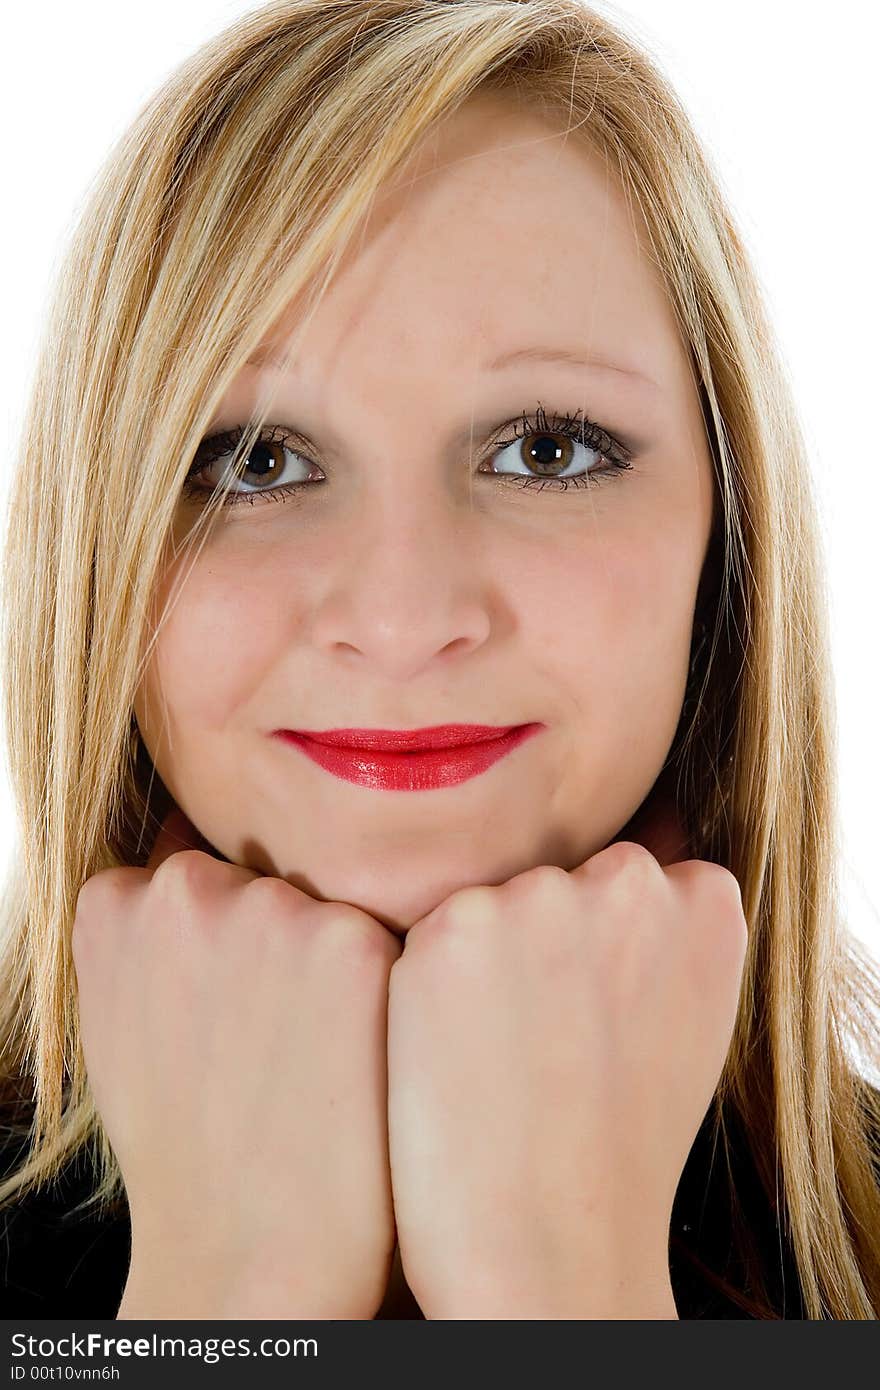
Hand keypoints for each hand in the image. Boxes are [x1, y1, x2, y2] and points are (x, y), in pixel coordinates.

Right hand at [73, 806, 401, 1318]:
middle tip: (280, 1041)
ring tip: (317, 1059)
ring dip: (333, 964)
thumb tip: (210, 885)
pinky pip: (382, 941)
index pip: (196, 880)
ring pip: (325, 907)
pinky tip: (362, 1058)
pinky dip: (384, 993)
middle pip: (265, 885)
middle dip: (280, 947)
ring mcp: (273, 908)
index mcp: (120, 902)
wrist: (250, 1254)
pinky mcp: (355, 941)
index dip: (223, 953)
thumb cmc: (188, 1148)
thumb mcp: (126, 1018)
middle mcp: (189, 888)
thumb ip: (157, 938)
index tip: (227, 1014)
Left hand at [386, 832, 746, 1318]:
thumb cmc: (618, 1148)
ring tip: (499, 1059)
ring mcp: (539, 897)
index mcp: (703, 901)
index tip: (595, 1019)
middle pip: (558, 881)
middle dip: (541, 943)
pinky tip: (452, 1056)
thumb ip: (661, 938)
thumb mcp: (686, 1020)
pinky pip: (433, 937)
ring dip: (483, 960)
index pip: (635, 879)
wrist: (551, 1247)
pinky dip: (429, 989)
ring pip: (492, 904)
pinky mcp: (453, 927)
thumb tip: (625, 877)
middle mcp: (628, 880)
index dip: (601, 954)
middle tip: (540, 1044)